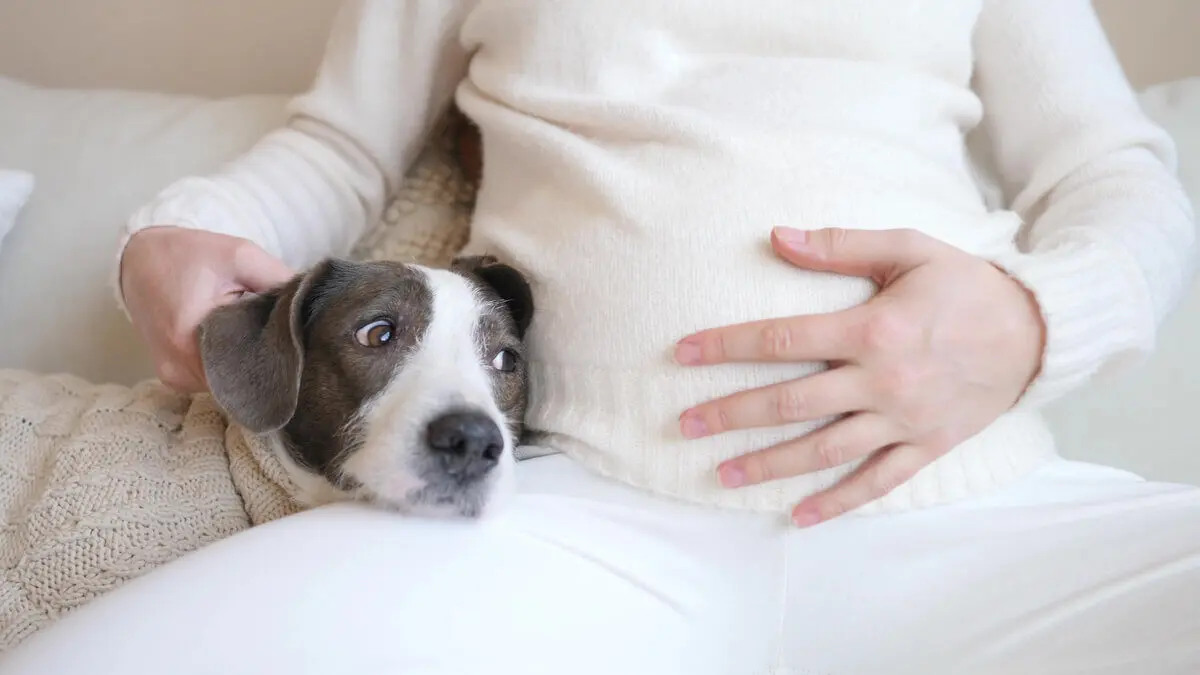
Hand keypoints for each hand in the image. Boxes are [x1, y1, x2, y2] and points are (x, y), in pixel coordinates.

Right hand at [120, 227, 293, 392]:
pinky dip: (228, 366)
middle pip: (240, 380)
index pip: (251, 367)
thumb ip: (278, 279)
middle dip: (265, 362)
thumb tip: (312, 305)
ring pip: (228, 385)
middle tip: (285, 342)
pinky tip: (236, 344)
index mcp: (190, 336)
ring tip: (256, 337)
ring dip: (245, 365)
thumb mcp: (239, 254)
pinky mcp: (173, 379)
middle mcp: (179, 367)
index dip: (280, 359)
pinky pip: (212, 382)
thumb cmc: (190, 254)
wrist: (139, 260)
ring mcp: (174, 378)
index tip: (300, 347)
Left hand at [674, 227, 1045, 526]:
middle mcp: (883, 381)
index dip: (727, 346)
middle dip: (732, 414)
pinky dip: (838, 502)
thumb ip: (840, 246)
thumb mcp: (908, 248)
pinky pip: (877, 482)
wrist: (1037, 330)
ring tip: (722, 474)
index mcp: (873, 329)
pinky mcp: (927, 446)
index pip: (782, 340)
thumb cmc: (965, 284)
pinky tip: (798, 516)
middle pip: (791, 403)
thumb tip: (776, 237)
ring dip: (770, 464)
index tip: (683, 355)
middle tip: (685, 424)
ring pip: (824, 450)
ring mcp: (904, 420)